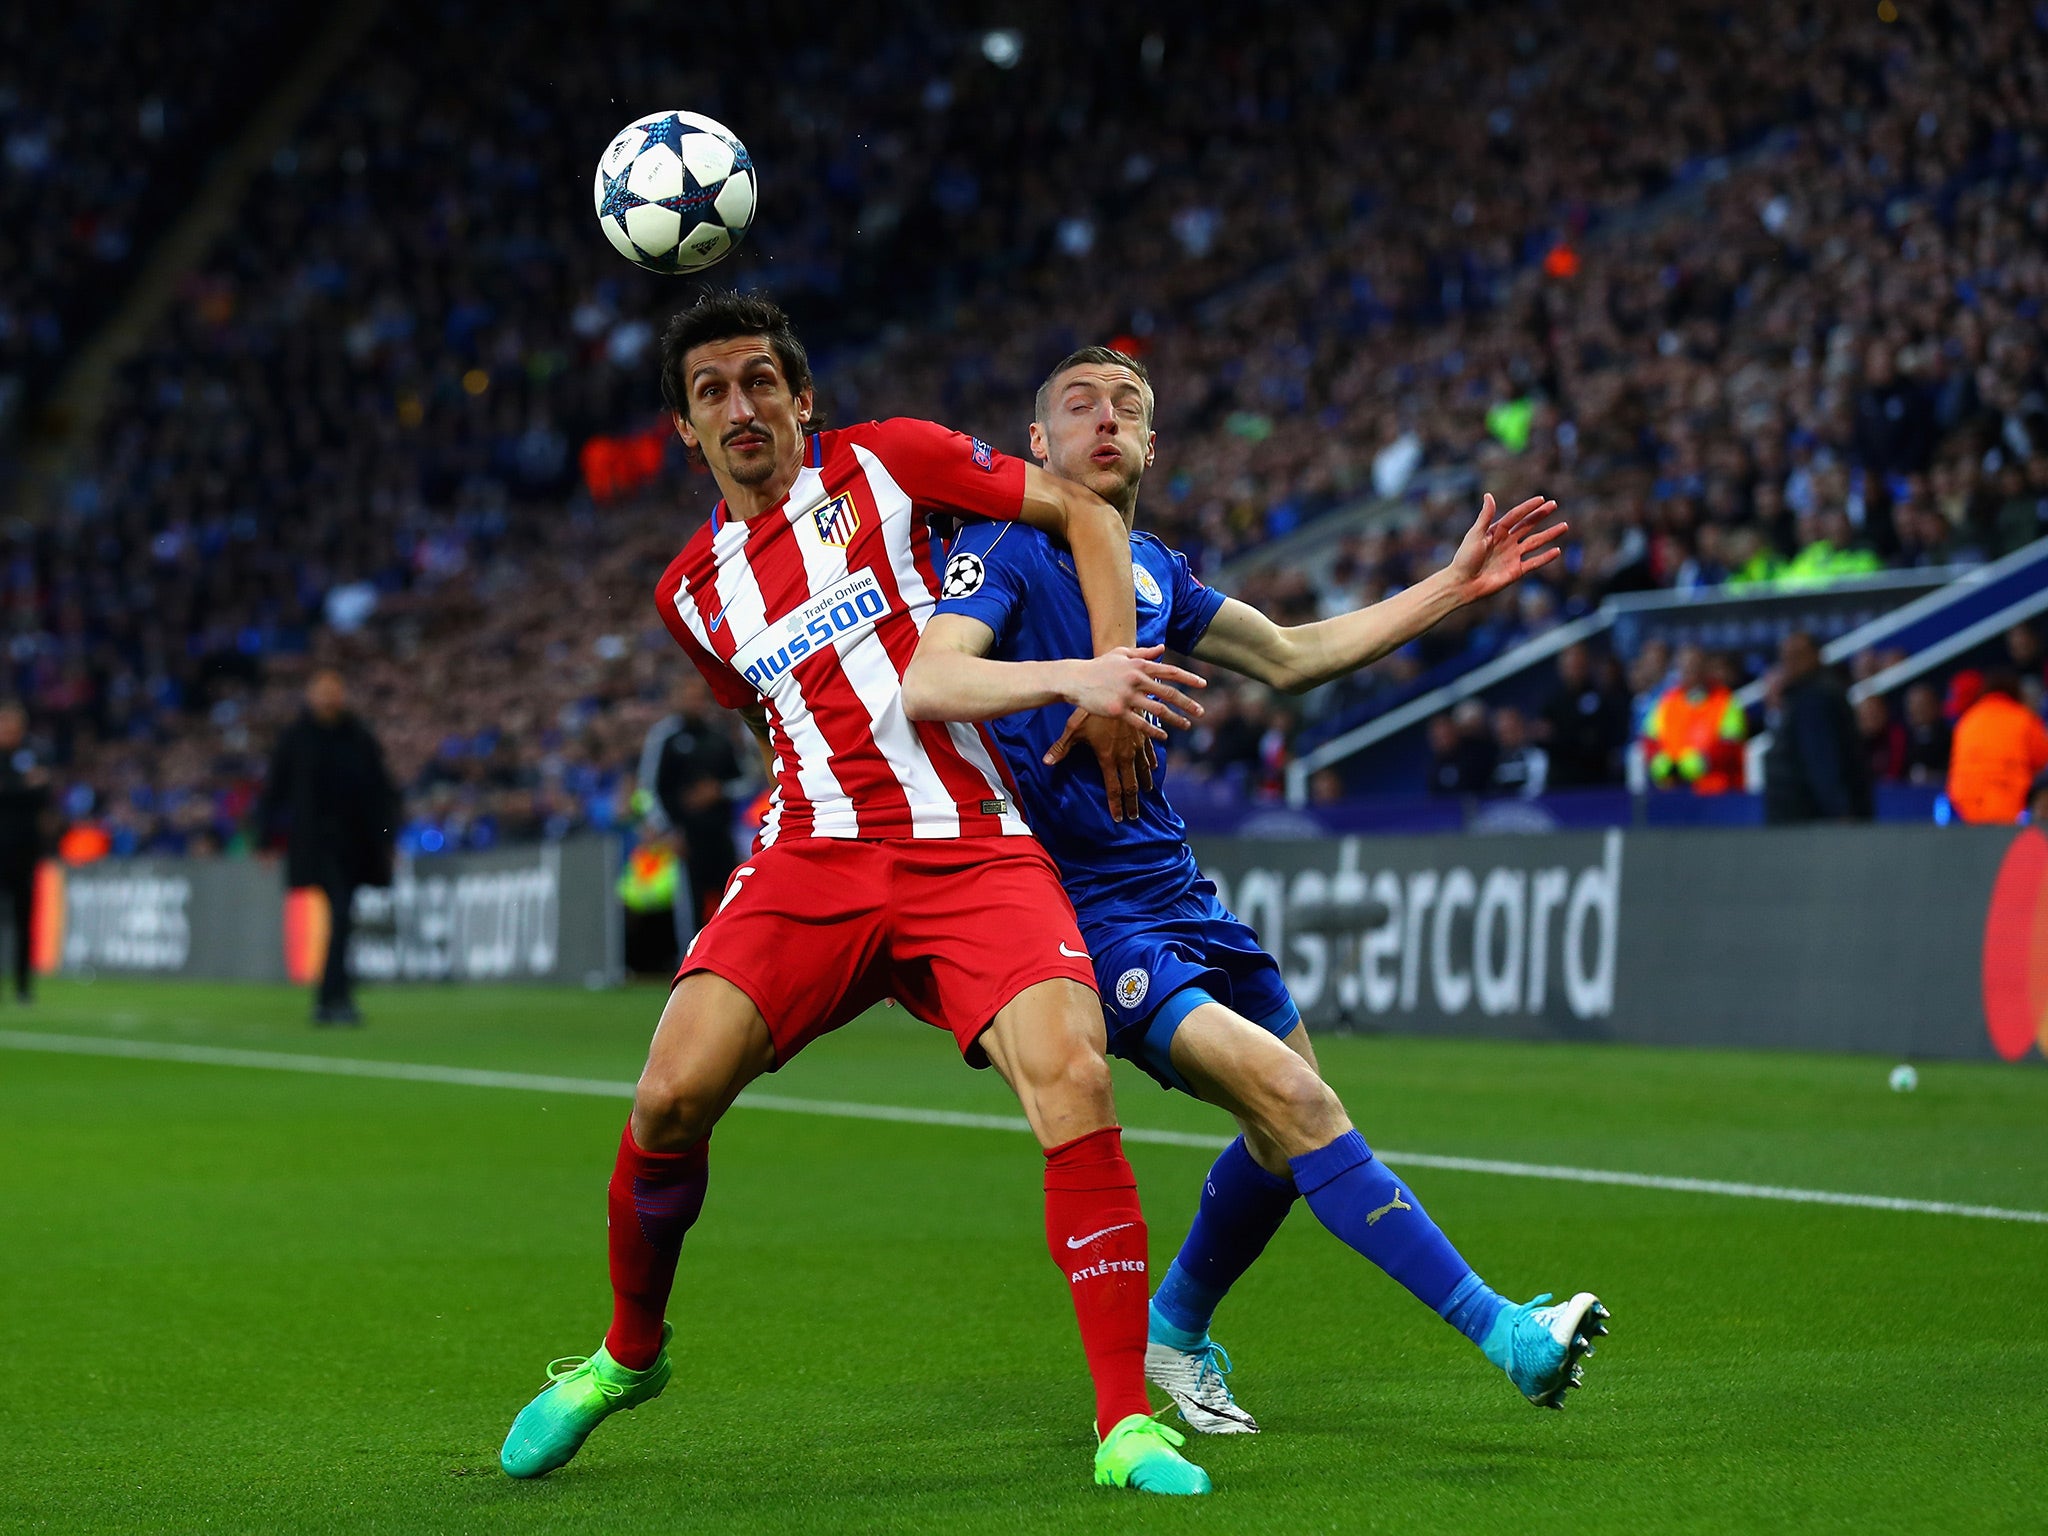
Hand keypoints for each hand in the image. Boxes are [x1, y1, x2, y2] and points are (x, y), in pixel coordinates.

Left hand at [1043, 710, 1156, 821]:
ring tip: (1146, 795)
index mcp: (1108, 757)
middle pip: (1131, 785)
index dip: (1116, 804)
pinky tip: (1154, 769)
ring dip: (1144, 785)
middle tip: (1134, 816)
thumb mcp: (1074, 728)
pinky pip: (1150, 753)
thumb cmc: (1093, 708)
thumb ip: (1061, 747)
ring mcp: (1136, 746)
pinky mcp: (1144, 735)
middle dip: (1132, 803)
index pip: (1113, 788)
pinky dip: (1152, 764)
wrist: (1119, 690)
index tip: (1119, 818)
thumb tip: (1046, 762)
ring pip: (1143, 771)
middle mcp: (1125, 755)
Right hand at [1062, 646, 1205, 732]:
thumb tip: (1162, 648)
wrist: (1075, 679)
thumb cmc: (1098, 666)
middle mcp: (1136, 679)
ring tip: (1187, 725)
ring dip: (1176, 719)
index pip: (1170, 671)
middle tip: (1201, 712)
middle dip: (1188, 703)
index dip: (1188, 678)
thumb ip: (1143, 651)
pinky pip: (1141, 723)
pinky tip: (1163, 737)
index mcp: (1139, 665)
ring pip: (1158, 709)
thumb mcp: (1121, 654)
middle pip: (1169, 693)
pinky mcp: (1118, 710)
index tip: (1204, 684)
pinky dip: (1154, 731)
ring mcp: (1127, 695)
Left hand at [1448, 493, 1567, 600]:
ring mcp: (1512, 556)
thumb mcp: (1475, 535)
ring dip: (1549, 534)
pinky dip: (1546, 557)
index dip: (1528, 507)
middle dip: (1540, 515)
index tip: (1541, 499)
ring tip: (1564, 526)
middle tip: (1554, 505)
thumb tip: (1489, 495)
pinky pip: (1534, 562)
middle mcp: (1506, 542)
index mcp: (1496, 532)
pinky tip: (1557, 550)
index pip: (1515, 516)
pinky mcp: (1516, 571)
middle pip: (1527, 525)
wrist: (1463, 584)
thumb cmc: (1465, 558)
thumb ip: (1485, 517)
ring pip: (1535, 542)